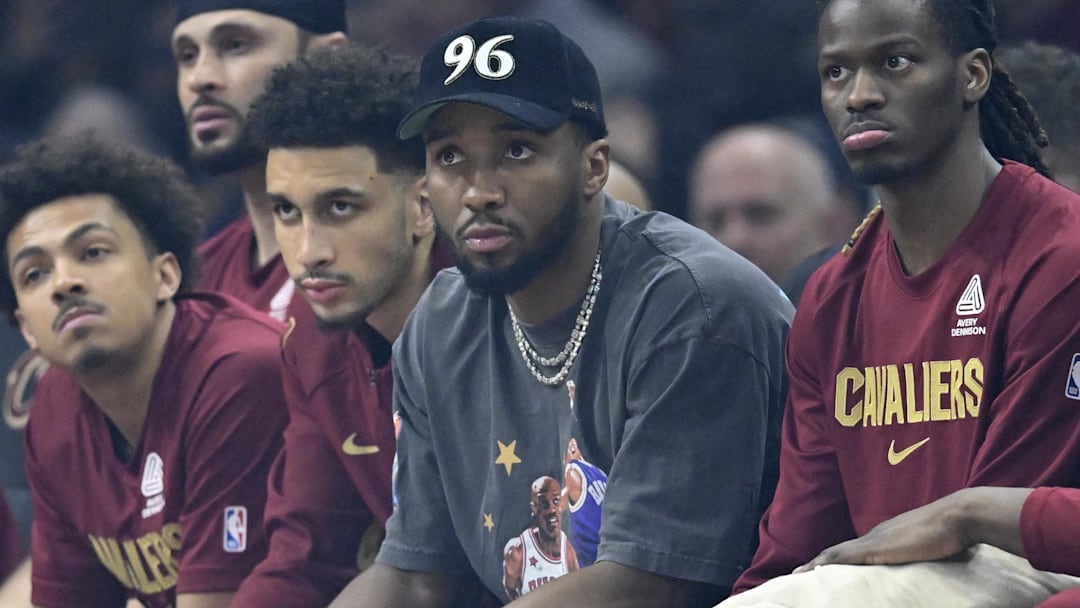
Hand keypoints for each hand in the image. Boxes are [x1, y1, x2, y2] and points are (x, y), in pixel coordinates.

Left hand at [794, 489, 975, 571]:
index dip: (836, 559)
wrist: (959, 516)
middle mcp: (875, 535)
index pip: (854, 550)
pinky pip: (844, 557)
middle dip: (819, 562)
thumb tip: (932, 564)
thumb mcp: (934, 546)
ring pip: (835, 553)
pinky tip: (812, 571)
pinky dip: (826, 563)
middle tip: (799, 574)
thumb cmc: (954, 531)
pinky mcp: (877, 547)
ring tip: (797, 575)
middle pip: (839, 551)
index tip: (821, 569)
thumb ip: (925, 554)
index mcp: (886, 536)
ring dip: (816, 564)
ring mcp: (874, 540)